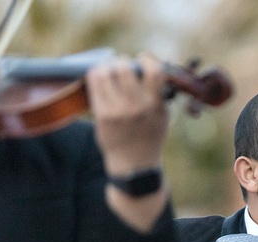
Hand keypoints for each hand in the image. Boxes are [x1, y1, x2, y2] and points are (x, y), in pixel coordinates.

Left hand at [86, 52, 169, 177]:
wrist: (134, 167)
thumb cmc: (150, 137)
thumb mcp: (163, 116)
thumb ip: (158, 93)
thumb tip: (148, 65)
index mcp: (155, 105)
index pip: (154, 70)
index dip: (147, 59)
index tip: (143, 61)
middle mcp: (136, 107)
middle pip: (124, 67)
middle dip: (123, 62)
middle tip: (123, 68)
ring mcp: (117, 111)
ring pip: (105, 71)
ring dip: (108, 67)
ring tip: (110, 73)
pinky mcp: (102, 115)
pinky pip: (94, 83)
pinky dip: (97, 76)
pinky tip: (100, 79)